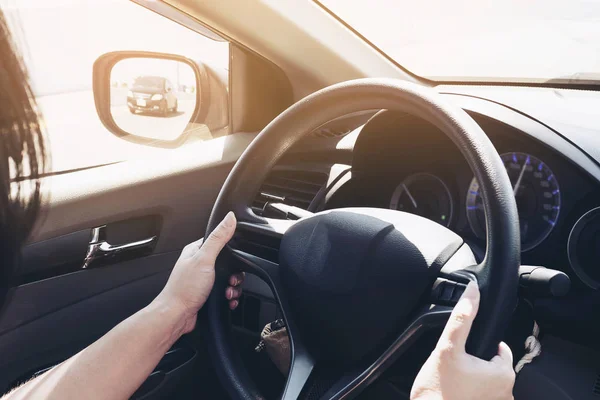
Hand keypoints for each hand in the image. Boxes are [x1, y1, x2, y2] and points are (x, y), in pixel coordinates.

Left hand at [155, 212, 243, 332]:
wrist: (177, 316)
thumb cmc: (184, 289)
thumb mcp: (204, 259)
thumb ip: (218, 238)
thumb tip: (230, 217)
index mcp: (196, 250)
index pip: (220, 241)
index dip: (232, 251)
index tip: (234, 261)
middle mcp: (199, 264)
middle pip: (228, 263)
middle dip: (234, 274)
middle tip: (230, 280)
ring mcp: (203, 279)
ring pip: (228, 279)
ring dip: (233, 288)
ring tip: (227, 293)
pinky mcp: (207, 294)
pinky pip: (225, 292)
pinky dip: (230, 297)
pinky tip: (227, 301)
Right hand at [410, 282, 514, 399]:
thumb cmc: (437, 390)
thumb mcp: (447, 347)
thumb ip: (462, 318)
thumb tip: (473, 290)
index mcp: (504, 374)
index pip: (499, 348)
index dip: (477, 345)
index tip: (461, 352)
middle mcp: (507, 393)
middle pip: (491, 366)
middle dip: (473, 363)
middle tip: (452, 368)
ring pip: (485, 383)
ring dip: (471, 380)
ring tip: (452, 382)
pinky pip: (480, 396)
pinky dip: (469, 394)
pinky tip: (454, 394)